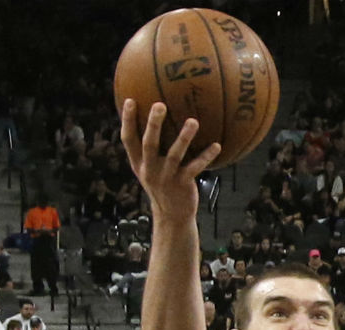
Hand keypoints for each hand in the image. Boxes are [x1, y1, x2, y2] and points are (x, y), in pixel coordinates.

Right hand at [118, 100, 220, 222]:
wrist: (172, 215)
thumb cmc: (162, 185)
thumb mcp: (149, 169)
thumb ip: (148, 150)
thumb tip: (154, 122)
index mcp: (139, 162)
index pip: (128, 139)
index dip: (127, 120)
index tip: (129, 100)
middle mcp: (150, 169)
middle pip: (149, 143)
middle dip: (153, 124)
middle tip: (159, 104)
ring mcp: (166, 177)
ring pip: (175, 154)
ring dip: (184, 137)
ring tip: (193, 121)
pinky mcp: (182, 184)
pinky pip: (195, 167)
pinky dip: (206, 156)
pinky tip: (217, 145)